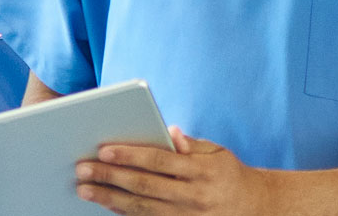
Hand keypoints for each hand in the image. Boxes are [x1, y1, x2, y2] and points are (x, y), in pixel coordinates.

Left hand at [74, 126, 277, 214]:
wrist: (255, 208)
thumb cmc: (227, 173)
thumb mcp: (216, 153)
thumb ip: (190, 143)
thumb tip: (169, 130)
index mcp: (201, 171)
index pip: (159, 161)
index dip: (130, 155)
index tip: (103, 149)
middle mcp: (194, 197)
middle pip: (145, 186)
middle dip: (110, 177)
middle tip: (82, 169)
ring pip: (142, 209)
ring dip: (110, 199)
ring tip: (85, 190)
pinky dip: (126, 214)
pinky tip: (107, 205)